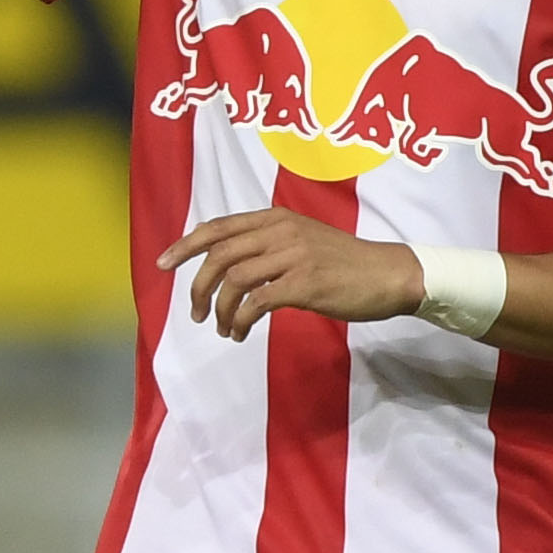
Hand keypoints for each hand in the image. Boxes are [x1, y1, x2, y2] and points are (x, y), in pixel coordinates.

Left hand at [158, 209, 424, 341]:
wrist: (389, 274)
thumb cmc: (344, 262)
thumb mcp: (302, 239)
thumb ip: (267, 244)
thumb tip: (226, 263)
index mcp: (276, 219)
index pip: (218, 228)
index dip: (185, 245)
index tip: (163, 264)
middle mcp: (281, 232)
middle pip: (219, 255)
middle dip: (198, 287)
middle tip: (196, 313)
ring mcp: (293, 256)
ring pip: (234, 281)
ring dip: (220, 310)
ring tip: (223, 329)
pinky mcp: (305, 284)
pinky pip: (257, 303)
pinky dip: (241, 321)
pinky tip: (241, 334)